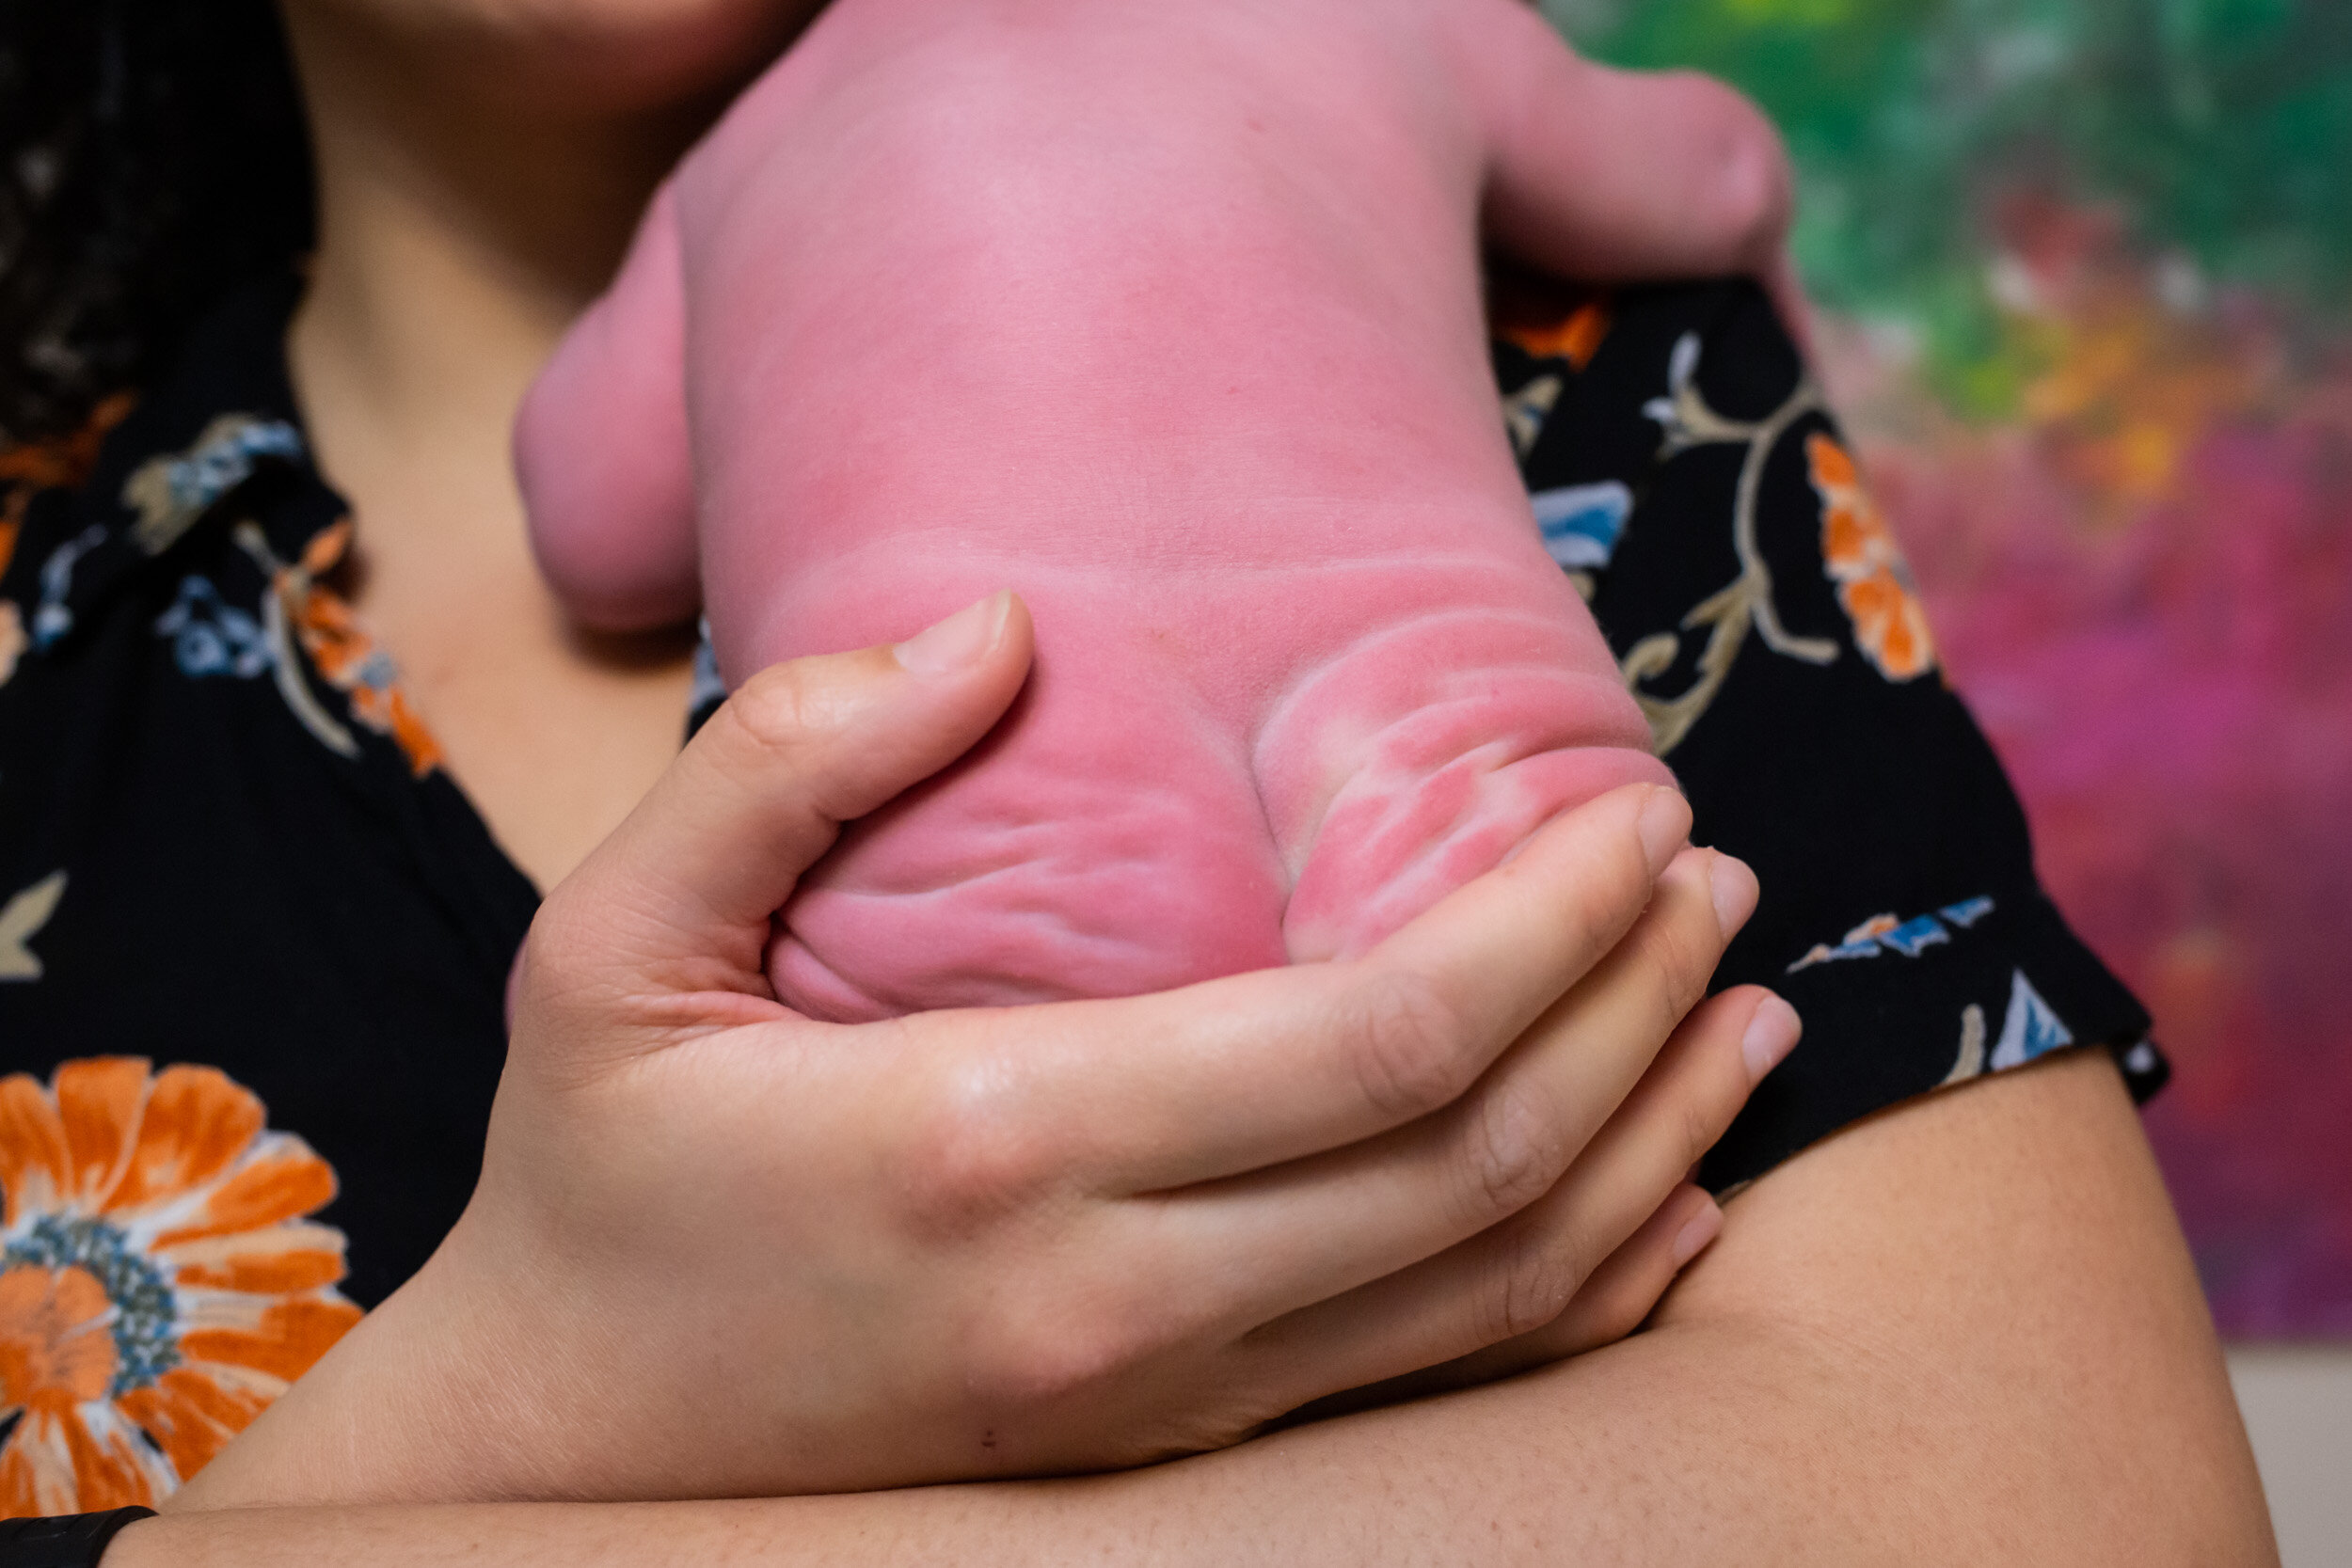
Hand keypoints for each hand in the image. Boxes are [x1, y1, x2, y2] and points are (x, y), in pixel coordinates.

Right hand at [174, 593, 1786, 1507]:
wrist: (571, 1450)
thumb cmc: (598, 1178)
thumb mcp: (605, 943)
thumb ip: (787, 758)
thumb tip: (1001, 630)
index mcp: (1002, 1144)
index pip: (1379, 1041)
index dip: (1546, 922)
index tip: (1633, 813)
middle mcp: (1121, 1298)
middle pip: (1482, 1161)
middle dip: (1635, 1006)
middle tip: (1716, 880)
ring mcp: (1167, 1406)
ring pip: (1497, 1287)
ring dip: (1654, 1140)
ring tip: (1748, 1014)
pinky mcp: (1182, 1452)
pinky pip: (1442, 1384)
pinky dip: (1588, 1294)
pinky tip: (1671, 1206)